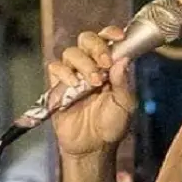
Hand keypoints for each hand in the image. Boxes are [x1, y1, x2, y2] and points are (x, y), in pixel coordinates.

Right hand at [46, 27, 135, 156]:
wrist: (92, 147)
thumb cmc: (111, 126)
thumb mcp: (125, 105)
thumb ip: (123, 83)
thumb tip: (123, 60)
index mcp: (110, 66)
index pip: (108, 39)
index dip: (111, 33)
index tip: (119, 37)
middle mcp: (91, 65)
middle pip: (86, 39)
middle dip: (96, 47)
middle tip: (104, 63)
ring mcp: (74, 74)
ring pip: (71, 53)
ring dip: (83, 64)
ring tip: (93, 82)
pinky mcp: (58, 86)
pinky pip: (55, 68)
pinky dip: (65, 73)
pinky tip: (75, 85)